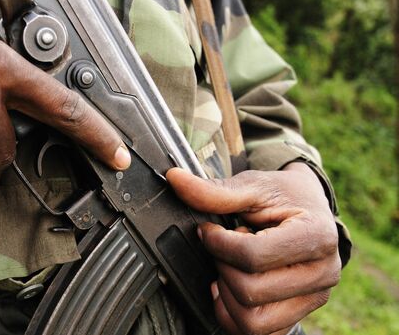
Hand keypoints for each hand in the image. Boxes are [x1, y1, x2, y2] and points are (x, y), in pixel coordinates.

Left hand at [166, 163, 340, 334]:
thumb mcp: (252, 186)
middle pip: (250, 292)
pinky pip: (257, 333)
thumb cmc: (284, 196)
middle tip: (223, 248)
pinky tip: (230, 288)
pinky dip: (233, 314)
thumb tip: (175, 180)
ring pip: (253, 321)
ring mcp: (313, 299)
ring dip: (227, 295)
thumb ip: (215, 190)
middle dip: (223, 267)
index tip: (210, 231)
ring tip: (230, 268)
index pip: (253, 256)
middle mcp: (323, 273)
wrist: (309, 208)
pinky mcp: (299, 315)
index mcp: (317, 236)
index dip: (218, 244)